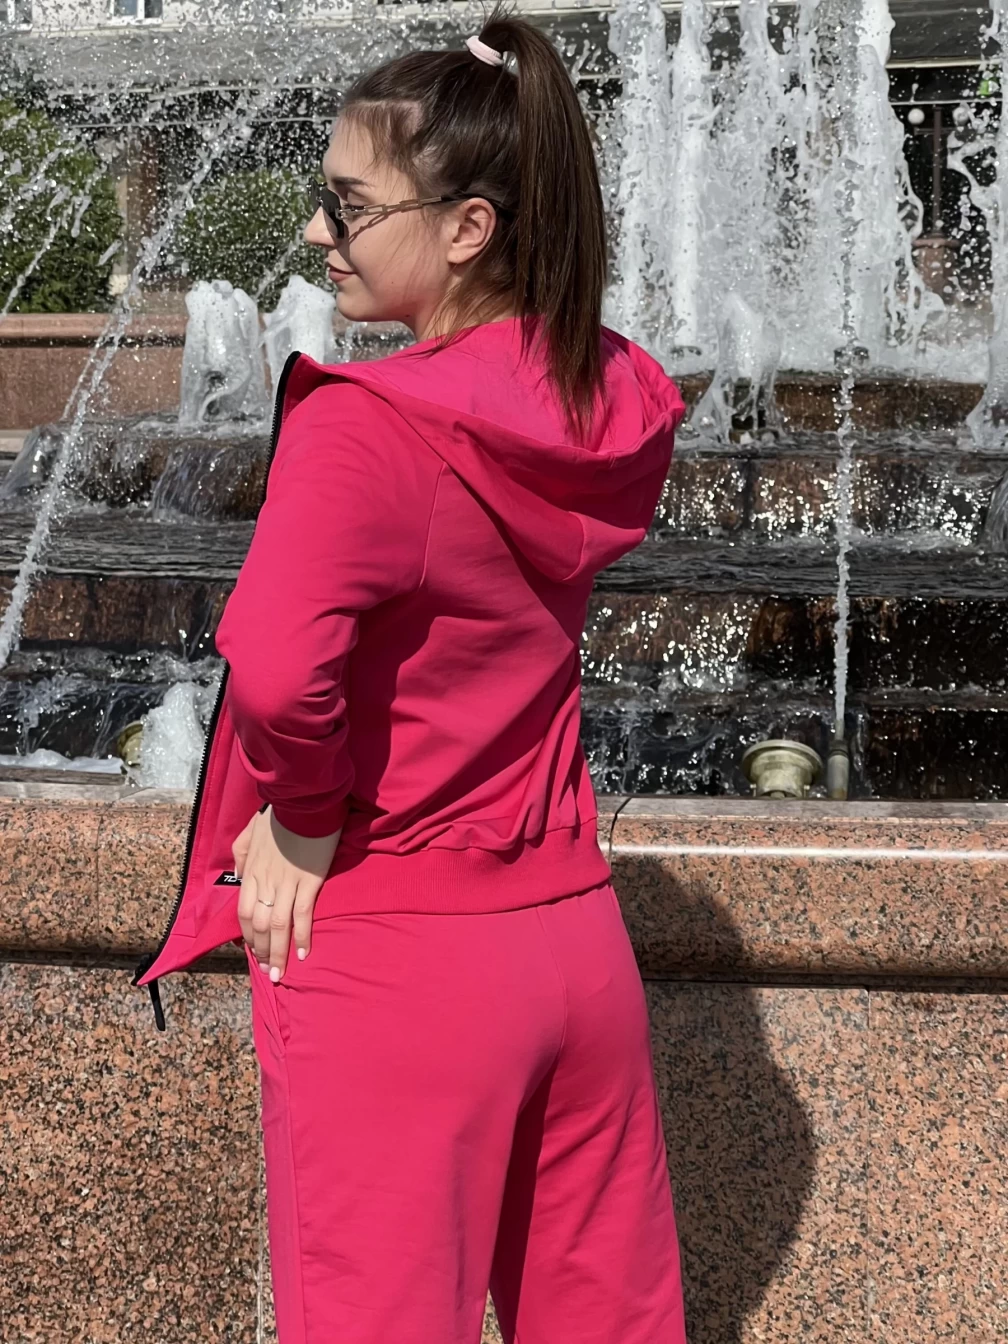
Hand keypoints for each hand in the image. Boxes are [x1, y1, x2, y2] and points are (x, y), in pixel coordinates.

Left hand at [233, 806, 342, 981]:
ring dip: (277, 953)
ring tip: (280, 973)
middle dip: (261, 951)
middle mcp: (265, 882)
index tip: (254, 952)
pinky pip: (302, 915)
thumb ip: (242, 853)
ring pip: (277, 926)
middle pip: (259, 925)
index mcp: (251, 871)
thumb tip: (240, 872)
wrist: (304, 802)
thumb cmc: (280, 815)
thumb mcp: (250, 831)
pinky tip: (302, 953)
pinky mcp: (308, 881)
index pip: (244, 912)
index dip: (248, 936)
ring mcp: (287, 883)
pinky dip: (301, 937)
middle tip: (268, 971)